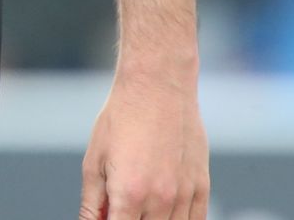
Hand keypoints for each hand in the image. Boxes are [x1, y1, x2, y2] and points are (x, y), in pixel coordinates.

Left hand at [78, 73, 208, 219]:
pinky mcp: (201, 186)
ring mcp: (185, 194)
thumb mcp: (94, 161)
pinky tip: (164, 212)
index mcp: (129, 195)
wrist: (158, 85)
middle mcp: (161, 200)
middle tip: (121, 206)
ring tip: (140, 203)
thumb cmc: (121, 119)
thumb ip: (92, 204)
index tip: (108, 216)